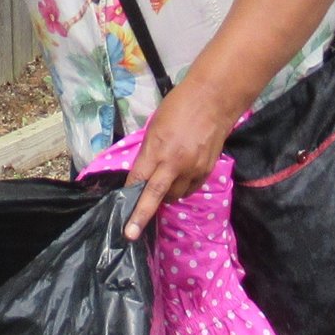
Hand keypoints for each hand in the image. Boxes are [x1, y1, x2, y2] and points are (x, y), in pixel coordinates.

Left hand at [122, 84, 229, 238]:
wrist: (213, 101)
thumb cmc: (178, 107)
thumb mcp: (154, 128)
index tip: (121, 214)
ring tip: (162, 188)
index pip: (138, 180)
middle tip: (131, 233)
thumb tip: (142, 173)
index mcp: (157, 150)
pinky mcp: (206, 171)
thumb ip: (148, 153)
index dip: (129, 197)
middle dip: (141, 217)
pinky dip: (181, 189)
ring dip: (165, 197)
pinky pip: (190, 189)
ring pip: (174, 195)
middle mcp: (174, 164)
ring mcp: (193, 170)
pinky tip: (179, 180)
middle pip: (154, 196)